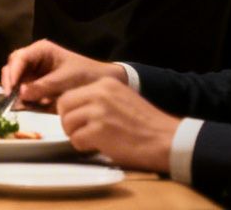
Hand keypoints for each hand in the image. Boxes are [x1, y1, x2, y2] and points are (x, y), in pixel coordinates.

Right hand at [0, 40, 123, 107]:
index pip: (19, 58)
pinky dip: (23, 99)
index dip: (13, 73)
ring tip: (18, 104)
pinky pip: (24, 91)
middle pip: (12, 67)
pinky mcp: (36, 85)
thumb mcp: (65, 80)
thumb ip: (43, 86)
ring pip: (15, 80)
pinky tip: (26, 106)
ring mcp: (34, 72)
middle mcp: (34, 59)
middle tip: (10, 99)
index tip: (11, 89)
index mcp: (41, 50)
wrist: (101, 83)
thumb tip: (21, 93)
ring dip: (15, 92)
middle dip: (10, 82)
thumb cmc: (85, 75)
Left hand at [55, 76, 178, 173]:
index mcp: (106, 83)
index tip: (79, 120)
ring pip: (67, 123)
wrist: (167, 140)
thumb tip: (77, 108)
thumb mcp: (122, 98)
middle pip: (64, 106)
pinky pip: (76, 140)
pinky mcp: (98, 131)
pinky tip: (100, 147)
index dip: (71, 110)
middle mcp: (99, 93)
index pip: (71, 93)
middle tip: (81, 132)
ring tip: (93, 140)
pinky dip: (84, 146)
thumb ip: (100, 98)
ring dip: (76, 135)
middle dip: (69, 121)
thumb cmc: (147, 124)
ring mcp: (98, 111)